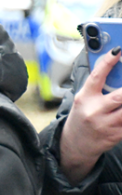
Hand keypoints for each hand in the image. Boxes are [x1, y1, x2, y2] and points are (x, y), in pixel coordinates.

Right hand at [61, 47, 121, 183]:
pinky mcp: (115, 135)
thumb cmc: (82, 116)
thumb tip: (116, 67)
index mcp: (85, 98)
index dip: (107, 62)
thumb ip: (98, 86)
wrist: (76, 144)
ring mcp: (105, 125)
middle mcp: (94, 111)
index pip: (96, 76)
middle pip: (120, 96)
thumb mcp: (84, 99)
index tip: (118, 50)